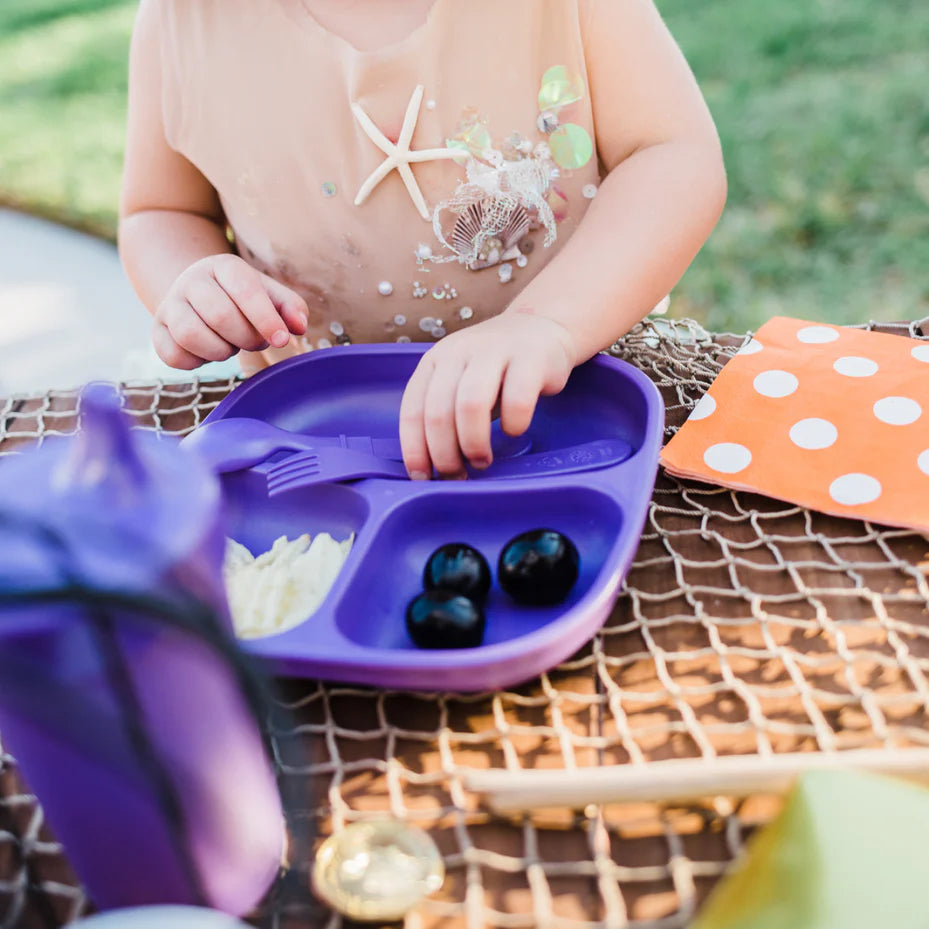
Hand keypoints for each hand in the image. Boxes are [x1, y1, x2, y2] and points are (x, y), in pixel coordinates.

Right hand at [152, 254, 307, 368]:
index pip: (245, 289)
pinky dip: (196, 362)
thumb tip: (298, 326)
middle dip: (246, 338)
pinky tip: (207, 353)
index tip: (281, 340)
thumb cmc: (243, 299)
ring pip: (191, 335)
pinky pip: (173, 356)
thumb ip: (290, 307)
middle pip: (220, 316)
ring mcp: (169, 305)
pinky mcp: (157, 331)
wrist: (199, 295)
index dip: (265, 318)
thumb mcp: (270, 295)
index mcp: (224, 266)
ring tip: (229, 345)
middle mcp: (191, 281)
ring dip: (220, 351)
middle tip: (253, 341)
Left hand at [399, 310, 576, 478]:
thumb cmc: (495, 370)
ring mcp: (494, 352)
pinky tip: (514, 430)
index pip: (413, 410)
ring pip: (471, 404)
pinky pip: (517, 400)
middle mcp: (459, 353)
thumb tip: (433, 469)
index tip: (423, 478)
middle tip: (457, 475)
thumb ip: (445, 416)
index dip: (415, 449)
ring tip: (481, 461)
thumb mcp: (460, 382)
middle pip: (439, 412)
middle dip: (445, 454)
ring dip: (473, 443)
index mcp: (435, 362)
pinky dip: (513, 424)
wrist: (540, 327)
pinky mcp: (530, 359)